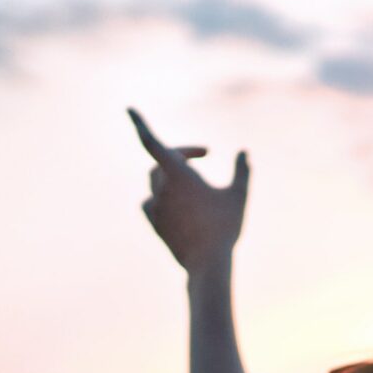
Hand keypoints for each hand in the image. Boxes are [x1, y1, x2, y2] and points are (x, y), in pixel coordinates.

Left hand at [130, 108, 248, 274]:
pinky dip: (162, 197)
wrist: (208, 263)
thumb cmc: (224, 227)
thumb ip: (241, 171)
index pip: (152, 142)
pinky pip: (151, 202)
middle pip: (162, 161)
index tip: (128, 109)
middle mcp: (161, 187)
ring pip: (156, 181)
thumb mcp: (238, 196)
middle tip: (203, 153)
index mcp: (178, 174)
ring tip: (195, 182)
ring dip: (172, 176)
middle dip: (181, 154)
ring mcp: (155, 205)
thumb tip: (243, 152)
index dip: (139, 124)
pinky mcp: (154, 222)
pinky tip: (176, 204)